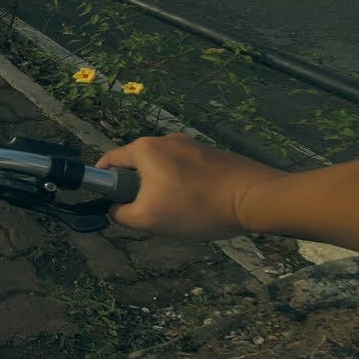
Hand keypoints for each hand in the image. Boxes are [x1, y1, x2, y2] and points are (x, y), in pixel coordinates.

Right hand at [96, 134, 282, 240]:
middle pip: (138, 164)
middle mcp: (165, 139)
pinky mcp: (212, 153)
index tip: (111, 201)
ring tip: (179, 211)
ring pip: (163, 167)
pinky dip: (185, 185)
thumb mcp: (149, 220)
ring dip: (162, 187)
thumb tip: (116, 210)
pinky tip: (200, 204)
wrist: (255, 198)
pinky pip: (187, 169)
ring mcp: (191, 144)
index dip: (104, 182)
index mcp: (145, 149)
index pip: (110, 161)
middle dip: (138, 188)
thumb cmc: (196, 206)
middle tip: (149, 212)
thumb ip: (121, 215)